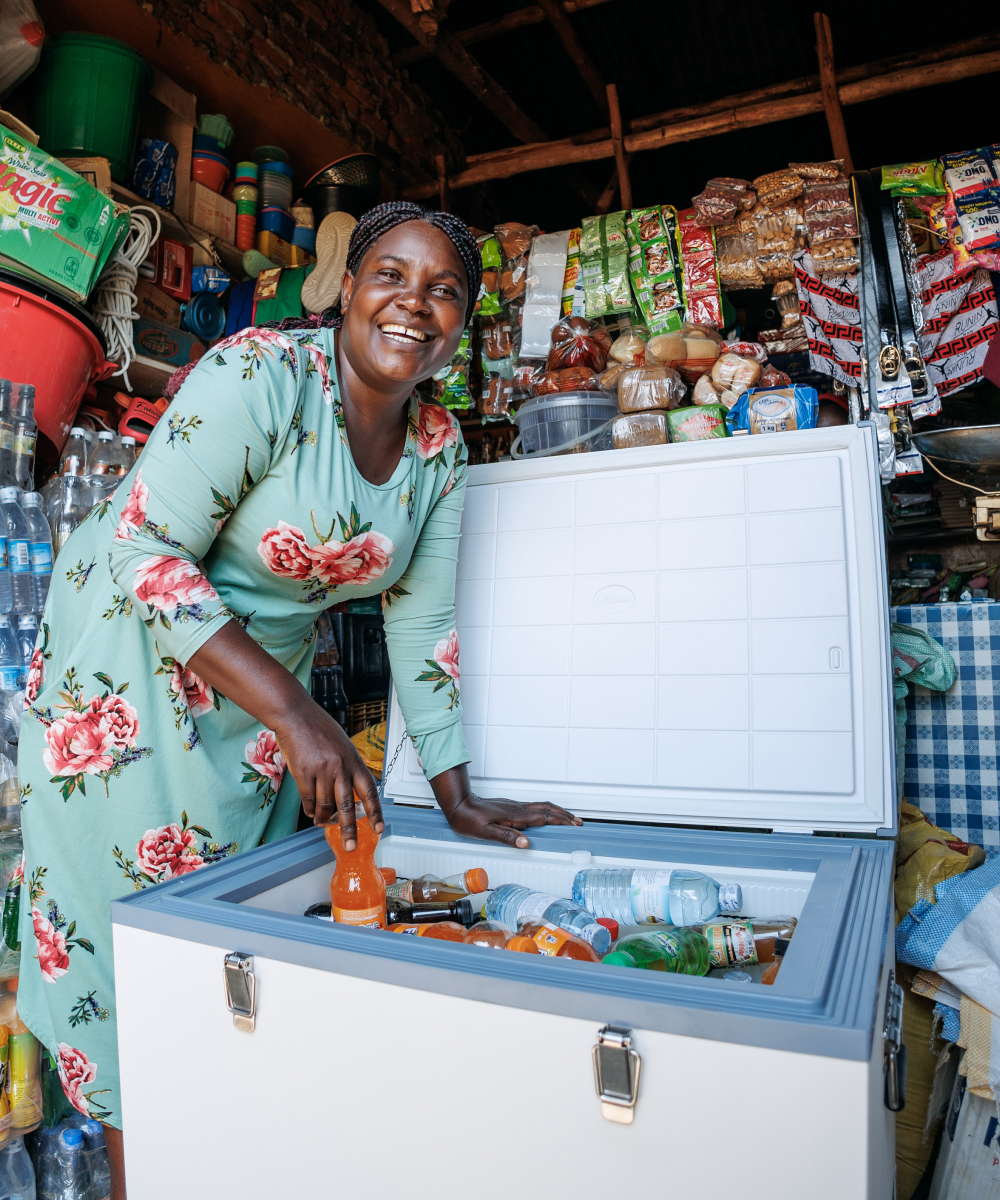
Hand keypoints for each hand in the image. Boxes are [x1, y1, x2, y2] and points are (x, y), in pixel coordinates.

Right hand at [275, 700, 382, 850]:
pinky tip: (310, 812)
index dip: (375, 811)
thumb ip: (348, 766)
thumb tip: (351, 789)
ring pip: (325, 805)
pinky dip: (309, 809)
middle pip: (347, 805)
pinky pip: (308, 799)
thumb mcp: (342, 745)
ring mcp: (322, 770)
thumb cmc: (319, 728)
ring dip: (323, 819)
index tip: (378, 828)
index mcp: (354, 760)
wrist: (296, 715)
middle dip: (349, 829)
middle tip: (350, 846)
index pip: (369, 791)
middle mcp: (341, 767)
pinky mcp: (303, 772)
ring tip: (322, 824)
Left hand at [430, 764, 580, 847]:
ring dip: (557, 811)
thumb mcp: (486, 832)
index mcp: (515, 816)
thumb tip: (526, 842)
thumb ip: (507, 837)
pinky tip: (546, 817)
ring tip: (567, 818)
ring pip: (541, 806)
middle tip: (578, 821)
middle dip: (564, 814)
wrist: (459, 805)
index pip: (544, 817)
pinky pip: (534, 808)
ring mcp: (514, 807)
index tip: (574, 824)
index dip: (560, 820)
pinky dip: (547, 811)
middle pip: (547, 808)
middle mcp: (517, 809)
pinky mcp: (510, 807)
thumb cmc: (469, 819)